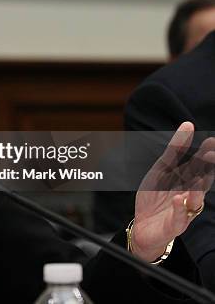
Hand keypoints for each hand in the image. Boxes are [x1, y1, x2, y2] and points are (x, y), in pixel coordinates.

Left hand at [131, 122, 214, 261]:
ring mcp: (184, 210)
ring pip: (195, 200)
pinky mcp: (175, 225)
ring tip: (197, 178)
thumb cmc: (154, 197)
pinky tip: (180, 198)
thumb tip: (188, 124)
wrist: (143, 227)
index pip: (198, 166)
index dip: (204, 155)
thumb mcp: (161, 170)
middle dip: (207, 169)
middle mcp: (189, 195)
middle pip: (201, 181)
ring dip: (197, 189)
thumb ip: (174, 150)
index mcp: (186, 181)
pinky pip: (180, 217)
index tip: (211, 140)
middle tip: (211, 155)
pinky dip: (180, 208)